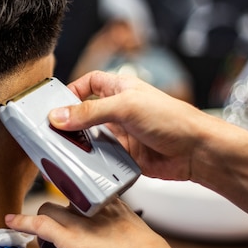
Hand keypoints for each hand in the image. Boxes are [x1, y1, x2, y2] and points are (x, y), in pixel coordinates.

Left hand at [5, 199, 188, 247]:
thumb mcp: (142, 238)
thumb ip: (125, 233)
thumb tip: (120, 243)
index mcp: (117, 207)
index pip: (88, 192)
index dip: (77, 199)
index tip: (71, 204)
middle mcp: (97, 209)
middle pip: (67, 198)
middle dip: (60, 211)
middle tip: (59, 227)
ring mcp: (82, 222)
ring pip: (49, 209)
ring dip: (41, 220)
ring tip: (42, 236)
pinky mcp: (70, 239)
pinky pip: (39, 225)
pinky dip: (22, 222)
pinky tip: (12, 222)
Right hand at [49, 71, 216, 180]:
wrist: (197, 152)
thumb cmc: (173, 119)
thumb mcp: (126, 107)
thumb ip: (90, 112)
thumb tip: (59, 116)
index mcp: (120, 89)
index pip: (89, 83)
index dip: (73, 89)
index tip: (56, 103)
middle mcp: (119, 111)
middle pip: (85, 113)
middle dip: (70, 122)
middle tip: (51, 131)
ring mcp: (122, 134)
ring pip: (90, 138)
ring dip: (79, 144)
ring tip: (62, 149)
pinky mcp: (125, 156)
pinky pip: (100, 158)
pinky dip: (91, 162)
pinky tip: (84, 164)